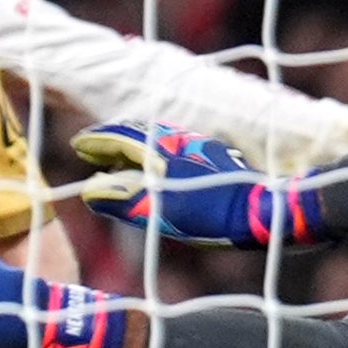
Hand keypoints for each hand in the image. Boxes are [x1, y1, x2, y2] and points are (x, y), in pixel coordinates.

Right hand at [69, 124, 317, 246]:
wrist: (268, 208)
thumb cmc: (217, 214)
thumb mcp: (166, 212)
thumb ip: (127, 200)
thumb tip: (90, 191)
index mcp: (160, 152)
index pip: (118, 138)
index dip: (96, 143)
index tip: (79, 145)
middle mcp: (176, 141)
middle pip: (135, 133)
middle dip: (111, 140)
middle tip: (92, 152)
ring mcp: (196, 145)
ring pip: (155, 138)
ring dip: (133, 144)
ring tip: (119, 158)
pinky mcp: (212, 154)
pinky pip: (172, 145)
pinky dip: (154, 151)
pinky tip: (157, 166)